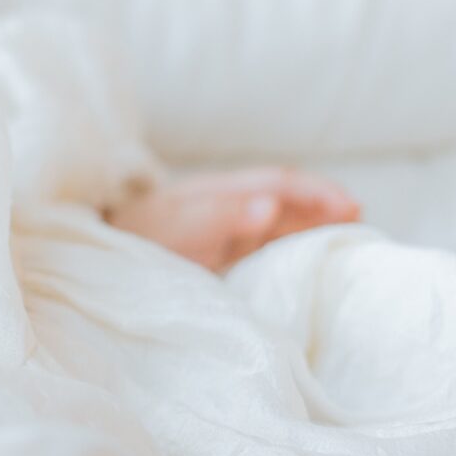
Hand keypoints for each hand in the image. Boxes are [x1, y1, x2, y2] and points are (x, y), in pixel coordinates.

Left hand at [103, 168, 360, 271]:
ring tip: (351, 247)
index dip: (317, 192)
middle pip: (288, 201)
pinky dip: (293, 254)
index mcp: (219, 192)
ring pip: (281, 226)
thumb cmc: (134, 238)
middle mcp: (227, 208)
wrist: (92, 259)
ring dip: (315, 231)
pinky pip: (265, 251)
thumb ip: (219, 218)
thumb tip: (270, 206)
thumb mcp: (174, 227)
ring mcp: (224, 234)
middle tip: (363, 226)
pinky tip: (311, 272)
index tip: (351, 207)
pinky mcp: (220, 260)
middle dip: (327, 209)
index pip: (279, 183)